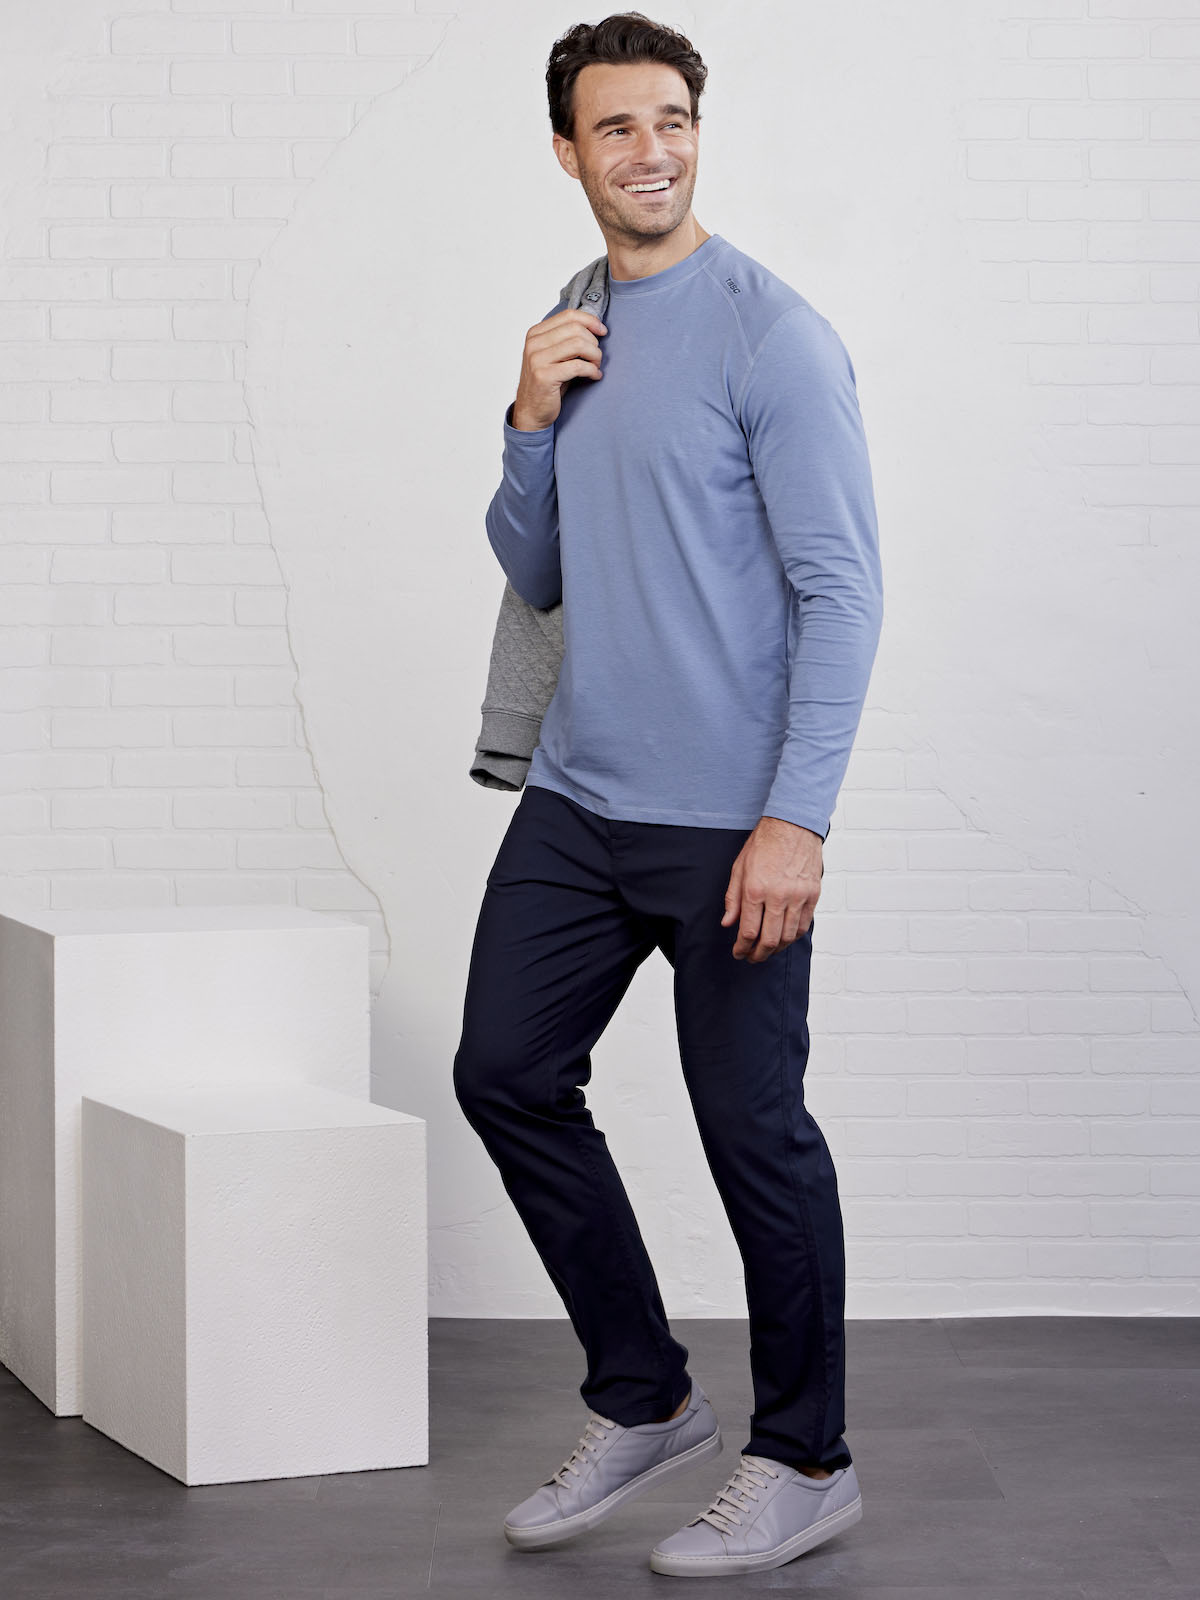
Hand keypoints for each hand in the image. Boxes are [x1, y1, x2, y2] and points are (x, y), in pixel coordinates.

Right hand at [511, 308, 606, 430]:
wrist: (531, 411)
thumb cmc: (548, 383)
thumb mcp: (554, 355)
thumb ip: (566, 339)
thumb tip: (594, 327)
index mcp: (535, 334)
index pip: (568, 315)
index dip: (590, 321)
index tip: (602, 331)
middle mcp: (534, 343)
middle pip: (575, 329)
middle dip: (593, 342)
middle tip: (597, 357)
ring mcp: (537, 359)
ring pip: (578, 345)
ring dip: (594, 355)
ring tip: (596, 366)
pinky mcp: (544, 376)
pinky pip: (578, 366)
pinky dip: (592, 370)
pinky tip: (594, 376)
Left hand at [721, 816, 822, 962]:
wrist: (793, 825)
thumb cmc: (764, 844)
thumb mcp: (739, 868)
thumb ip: (733, 898)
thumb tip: (728, 922)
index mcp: (756, 889)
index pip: (748, 931)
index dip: (742, 948)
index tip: (738, 952)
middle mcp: (778, 896)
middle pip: (769, 939)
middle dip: (758, 954)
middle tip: (752, 957)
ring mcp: (798, 896)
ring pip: (788, 936)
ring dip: (776, 949)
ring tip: (767, 950)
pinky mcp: (813, 894)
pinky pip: (804, 925)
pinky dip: (793, 936)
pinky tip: (784, 938)